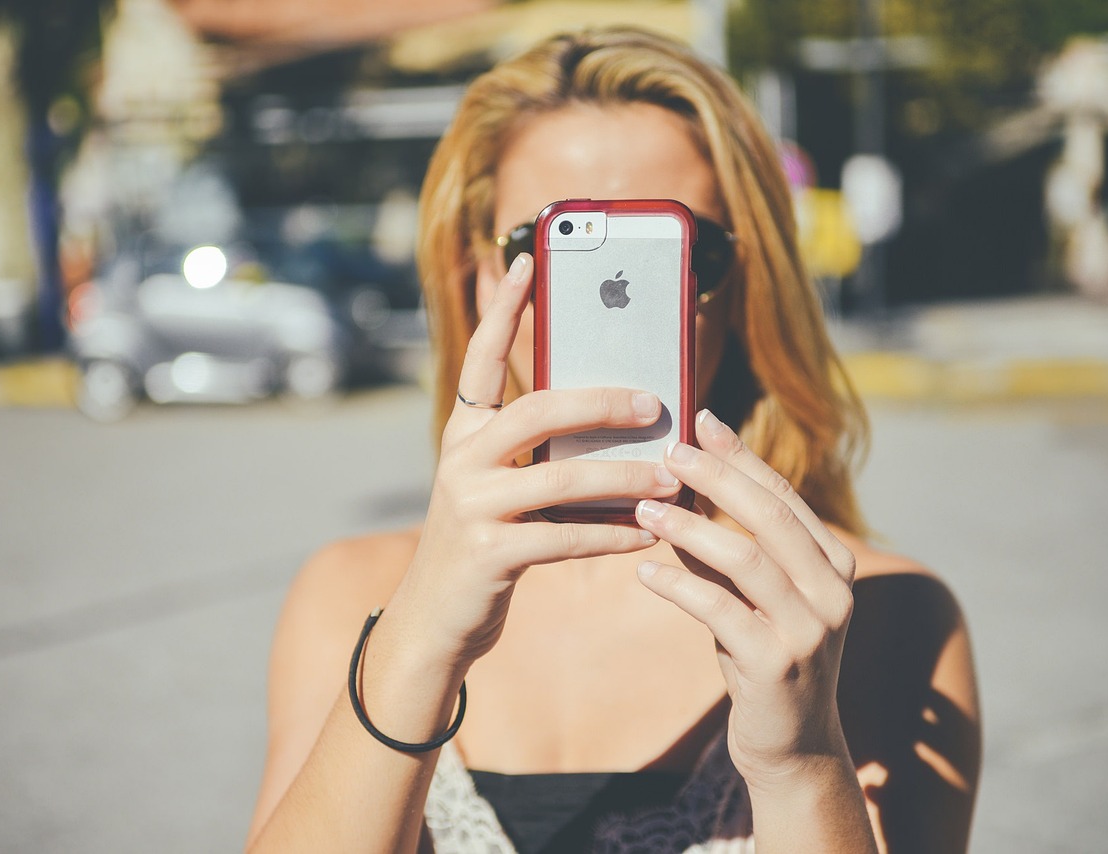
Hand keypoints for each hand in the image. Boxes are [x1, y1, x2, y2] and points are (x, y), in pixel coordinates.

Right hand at [386, 254, 678, 672]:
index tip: (526, 260)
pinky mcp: (489, 552)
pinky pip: (567, 537)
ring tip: (671, 477)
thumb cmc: (485, 542)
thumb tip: (622, 423)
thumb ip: (541, 453)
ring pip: (562, 476)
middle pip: (538, 410)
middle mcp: (460, 458)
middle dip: (603, 402)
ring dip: (626, 478)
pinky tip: (648, 533)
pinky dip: (613, 535)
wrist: (436, 618)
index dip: (504, 309)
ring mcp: (470, 505)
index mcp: (463, 432)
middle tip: (655, 402)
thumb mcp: (500, 486)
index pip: (482, 358)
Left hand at [633, 409, 857, 788]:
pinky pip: (720, 610)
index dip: (741, 455)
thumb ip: (724, 548)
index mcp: (834, 564)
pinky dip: (679, 586)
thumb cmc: (764, 658)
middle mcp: (833, 591)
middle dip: (717, 477)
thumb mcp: (750, 597)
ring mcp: (810, 629)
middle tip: (669, 452)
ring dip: (690, 528)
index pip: (784, 495)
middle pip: (770, 516)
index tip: (701, 420)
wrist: (792, 746)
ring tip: (645, 510)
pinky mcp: (776, 664)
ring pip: (746, 558)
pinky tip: (644, 573)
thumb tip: (675, 490)